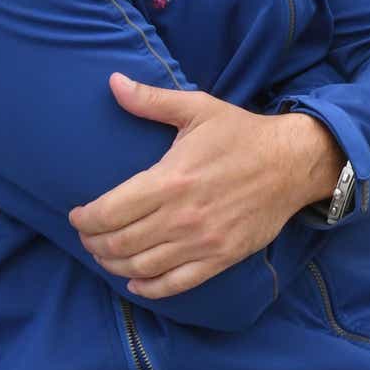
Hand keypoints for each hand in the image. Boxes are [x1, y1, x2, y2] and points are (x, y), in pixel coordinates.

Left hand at [69, 74, 342, 298]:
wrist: (292, 162)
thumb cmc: (241, 133)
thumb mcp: (198, 109)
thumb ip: (151, 100)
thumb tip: (112, 82)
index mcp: (172, 180)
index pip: (110, 212)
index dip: (85, 219)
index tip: (76, 216)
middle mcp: (183, 216)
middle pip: (119, 243)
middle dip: (93, 243)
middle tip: (87, 236)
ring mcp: (202, 242)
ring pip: (141, 267)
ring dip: (114, 265)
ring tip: (106, 254)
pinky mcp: (221, 258)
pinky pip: (175, 284)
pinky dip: (149, 287)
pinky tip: (136, 280)